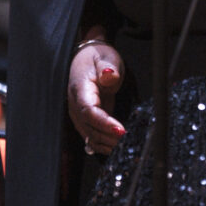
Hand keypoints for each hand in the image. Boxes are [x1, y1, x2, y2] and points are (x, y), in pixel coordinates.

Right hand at [69, 38, 125, 152]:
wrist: (87, 58)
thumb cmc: (97, 58)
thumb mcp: (106, 58)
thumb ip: (108, 68)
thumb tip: (109, 75)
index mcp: (80, 89)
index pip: (89, 111)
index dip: (104, 123)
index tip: (121, 131)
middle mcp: (76, 105)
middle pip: (90, 128)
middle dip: (109, 138)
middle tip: (129, 141)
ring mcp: (79, 114)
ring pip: (90, 136)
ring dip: (107, 144)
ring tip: (126, 146)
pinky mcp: (86, 119)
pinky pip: (92, 136)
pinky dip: (104, 144)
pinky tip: (117, 148)